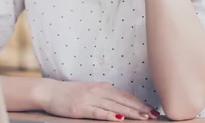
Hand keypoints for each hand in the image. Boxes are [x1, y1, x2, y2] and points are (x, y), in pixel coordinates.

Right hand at [39, 80, 159, 120]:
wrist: (50, 91)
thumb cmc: (71, 93)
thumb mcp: (91, 90)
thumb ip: (106, 95)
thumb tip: (122, 102)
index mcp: (102, 86)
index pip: (126, 95)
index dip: (140, 103)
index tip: (152, 110)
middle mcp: (98, 91)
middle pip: (123, 100)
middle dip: (140, 109)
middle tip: (154, 116)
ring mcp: (89, 99)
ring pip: (114, 107)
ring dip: (129, 113)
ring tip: (143, 118)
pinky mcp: (81, 108)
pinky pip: (98, 112)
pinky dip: (109, 116)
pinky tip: (118, 120)